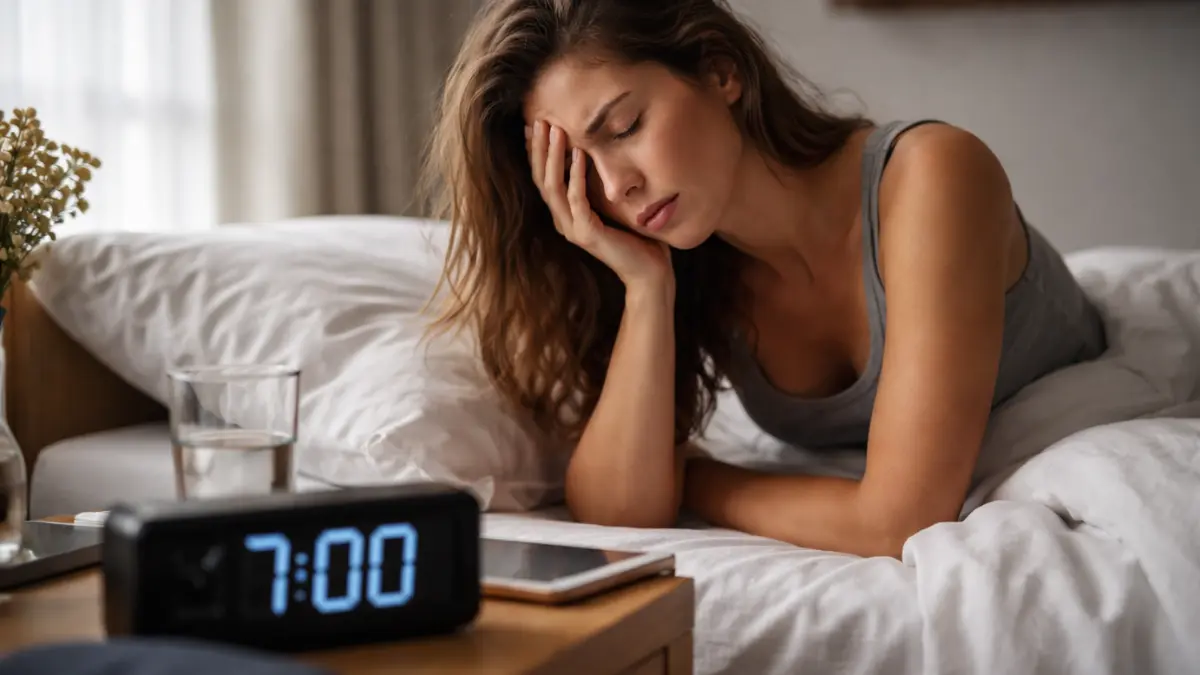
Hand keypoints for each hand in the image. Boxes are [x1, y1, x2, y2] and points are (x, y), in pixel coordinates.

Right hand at [527, 121, 671, 288]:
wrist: (649, 271)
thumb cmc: (635, 236)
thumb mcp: (611, 203)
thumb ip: (598, 183)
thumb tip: (595, 152)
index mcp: (565, 214)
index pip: (543, 178)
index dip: (537, 152)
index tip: (535, 125)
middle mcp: (563, 221)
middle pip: (542, 179)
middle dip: (539, 148)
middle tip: (539, 120)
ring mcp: (573, 229)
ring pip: (553, 187)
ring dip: (553, 156)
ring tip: (555, 130)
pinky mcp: (588, 234)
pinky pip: (577, 200)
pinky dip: (577, 175)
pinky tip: (581, 153)